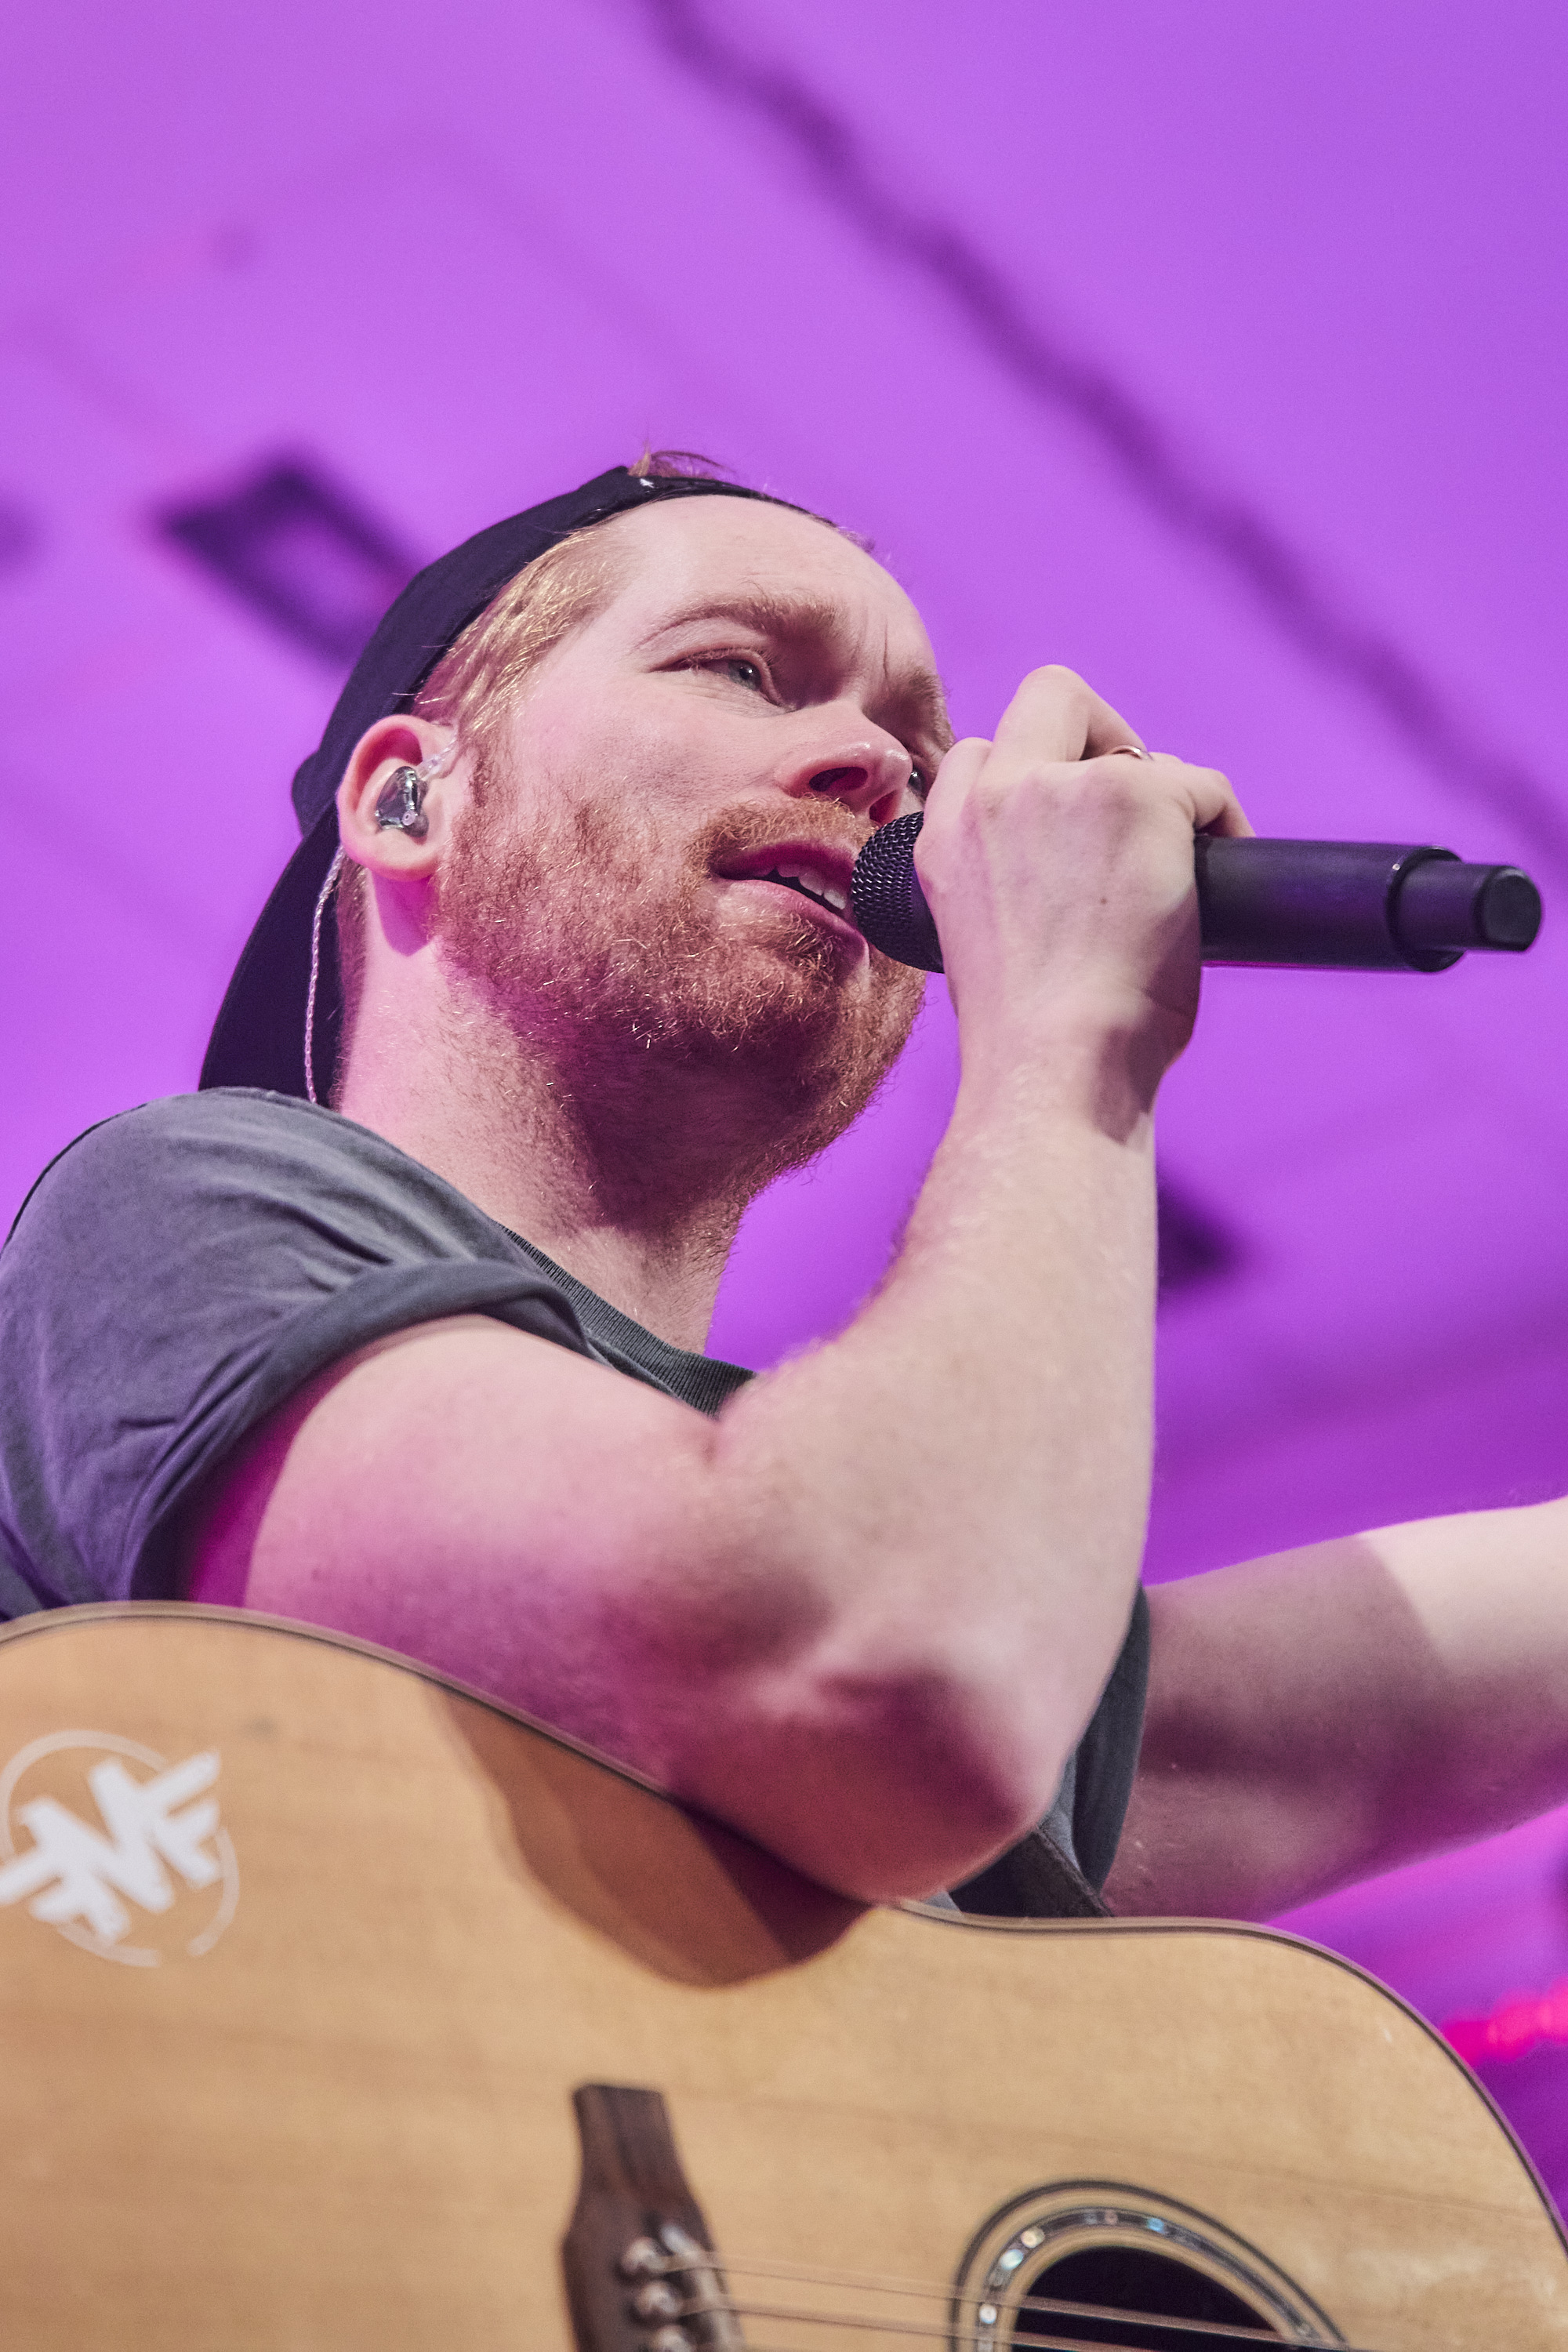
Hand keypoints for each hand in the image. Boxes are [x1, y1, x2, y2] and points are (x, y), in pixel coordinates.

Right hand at [914, 666, 1250, 1087]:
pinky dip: (1222, 822)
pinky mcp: (1138, 796)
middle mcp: (991, 797)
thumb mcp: (987, 945)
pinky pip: (1201, 784)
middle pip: (1050, 695)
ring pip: (1135, 739)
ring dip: (1167, 791)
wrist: (1056, 1071)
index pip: (981, 754)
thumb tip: (1087, 877)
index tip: (1072, 818)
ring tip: (1183, 862)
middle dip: (1103, 730)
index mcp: (944, 839)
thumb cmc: (1034, 1047)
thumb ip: (1012, 884)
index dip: (1036, 773)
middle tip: (1139, 802)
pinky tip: (1221, 878)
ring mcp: (1063, 788)